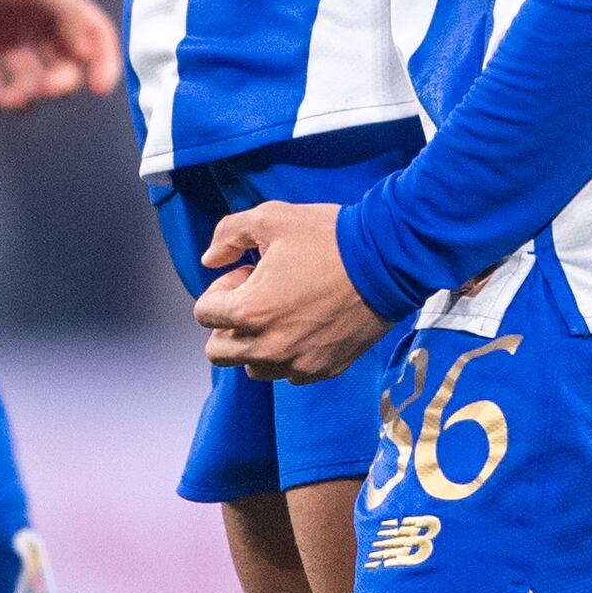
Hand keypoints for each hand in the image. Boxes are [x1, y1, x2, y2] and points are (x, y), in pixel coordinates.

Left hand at [0, 0, 119, 111]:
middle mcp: (31, 19)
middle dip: (58, 84)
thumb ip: (67, 10)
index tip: (99, 90)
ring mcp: (0, 37)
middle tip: (42, 89)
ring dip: (22, 98)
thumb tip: (86, 50)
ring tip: (2, 99)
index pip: (93, 33)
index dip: (103, 62)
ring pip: (27, 83)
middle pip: (63, 66)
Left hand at [195, 198, 388, 378]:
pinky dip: (289, 355)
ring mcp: (296, 363)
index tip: (248, 274)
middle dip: (229, 323)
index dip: (222, 289)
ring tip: (283, 313)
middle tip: (259, 295)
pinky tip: (308, 324)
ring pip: (253, 367)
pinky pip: (290, 374)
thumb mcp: (270, 218)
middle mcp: (268, 347)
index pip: (204, 314)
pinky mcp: (324, 370)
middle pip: (219, 351)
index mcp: (249, 311)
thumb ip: (228, 235)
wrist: (387, 261)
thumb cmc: (330, 238)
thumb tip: (210, 259)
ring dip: (256, 344)